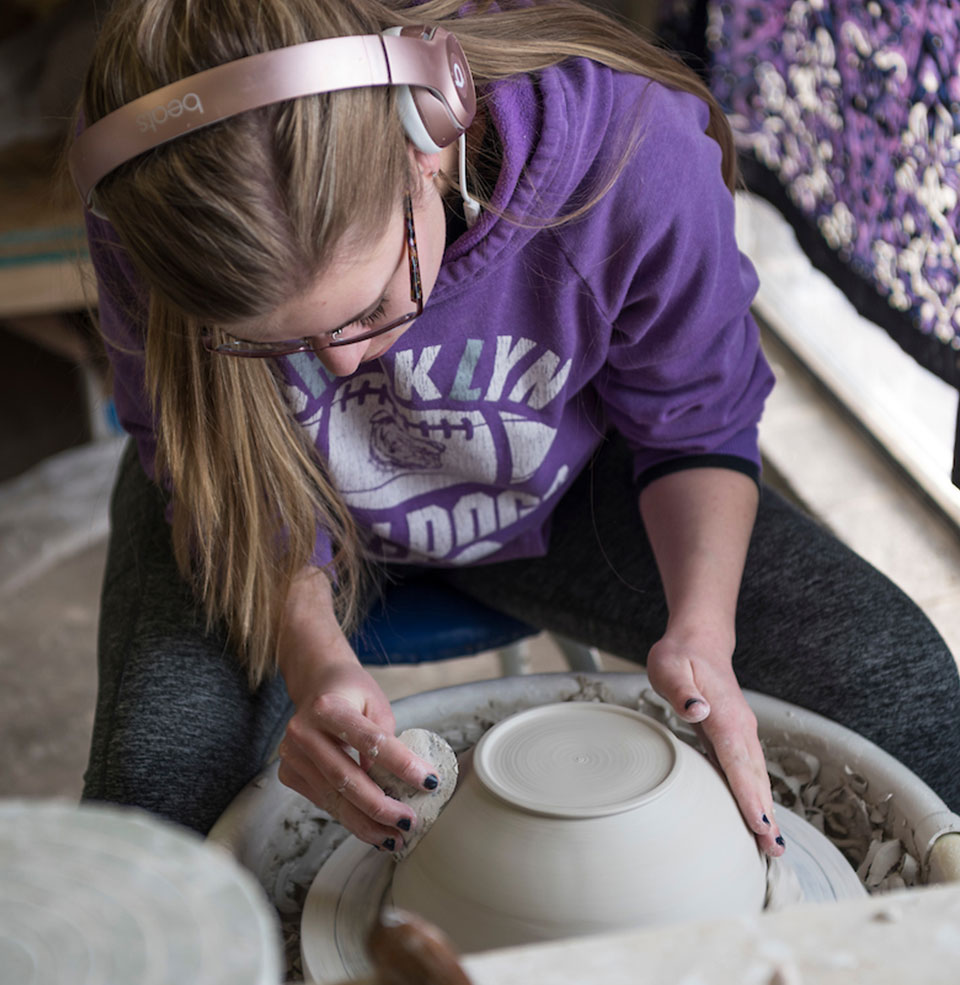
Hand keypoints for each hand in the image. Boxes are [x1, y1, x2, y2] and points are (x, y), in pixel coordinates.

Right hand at [277, 658, 441, 850]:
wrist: (315, 685)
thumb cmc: (351, 692)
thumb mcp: (375, 700)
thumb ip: (385, 734)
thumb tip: (399, 780)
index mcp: (328, 707)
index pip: (370, 741)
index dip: (402, 764)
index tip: (429, 781)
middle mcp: (303, 732)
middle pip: (347, 778)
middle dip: (381, 807)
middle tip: (409, 821)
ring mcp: (292, 756)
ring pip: (334, 798)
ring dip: (366, 823)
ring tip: (394, 837)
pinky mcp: (289, 774)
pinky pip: (324, 802)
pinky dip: (349, 818)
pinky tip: (372, 830)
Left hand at [646, 631, 783, 856]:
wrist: (700, 642)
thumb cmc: (680, 657)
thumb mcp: (669, 667)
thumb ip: (682, 689)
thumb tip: (697, 710)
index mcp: (726, 716)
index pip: (738, 761)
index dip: (748, 794)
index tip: (759, 824)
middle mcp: (740, 728)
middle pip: (754, 776)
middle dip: (764, 813)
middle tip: (772, 850)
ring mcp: (741, 734)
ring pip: (755, 776)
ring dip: (764, 809)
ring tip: (771, 845)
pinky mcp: (735, 738)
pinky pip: (747, 771)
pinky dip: (754, 796)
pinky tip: (755, 818)